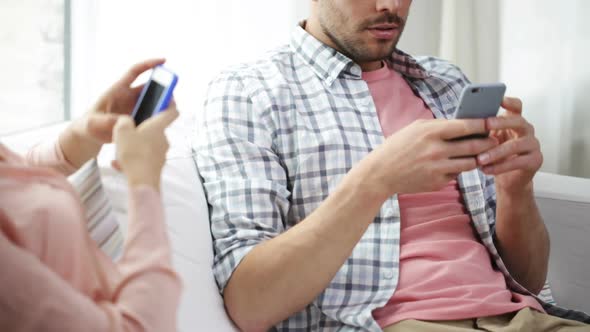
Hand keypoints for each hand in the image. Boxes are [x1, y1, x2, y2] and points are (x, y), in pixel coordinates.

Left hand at [60, 58, 165, 167]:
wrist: (89, 136)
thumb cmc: (88, 125)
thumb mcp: (93, 122)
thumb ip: (107, 121)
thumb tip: (124, 120)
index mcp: (118, 90)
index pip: (135, 72)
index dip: (149, 65)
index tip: (163, 61)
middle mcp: (129, 97)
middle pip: (149, 88)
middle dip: (163, 88)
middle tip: (172, 94)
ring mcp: (134, 108)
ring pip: (153, 102)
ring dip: (163, 104)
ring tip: (172, 110)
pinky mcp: (138, 119)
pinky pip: (151, 116)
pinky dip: (159, 117)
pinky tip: (164, 123)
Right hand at [112, 101, 178, 190]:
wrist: (142, 181)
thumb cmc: (133, 152)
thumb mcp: (122, 130)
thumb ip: (123, 121)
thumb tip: (126, 120)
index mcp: (158, 126)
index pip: (172, 111)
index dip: (170, 103)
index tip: (167, 98)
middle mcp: (164, 139)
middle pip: (156, 129)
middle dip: (143, 128)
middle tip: (129, 128)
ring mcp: (161, 153)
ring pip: (147, 145)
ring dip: (134, 145)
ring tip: (119, 151)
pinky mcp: (157, 166)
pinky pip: (143, 158)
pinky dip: (132, 159)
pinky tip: (118, 164)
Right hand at [363, 118, 498, 196]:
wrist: (380, 173)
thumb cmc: (398, 146)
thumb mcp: (416, 128)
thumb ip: (439, 125)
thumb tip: (465, 123)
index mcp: (431, 132)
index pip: (466, 126)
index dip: (483, 124)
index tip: (492, 122)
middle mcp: (436, 150)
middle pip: (474, 145)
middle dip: (488, 142)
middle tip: (494, 140)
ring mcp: (438, 168)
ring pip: (470, 163)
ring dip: (478, 157)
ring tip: (480, 153)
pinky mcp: (437, 182)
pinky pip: (457, 175)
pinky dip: (458, 169)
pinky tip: (455, 165)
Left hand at [476, 97, 542, 193]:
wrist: (508, 179)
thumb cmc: (496, 156)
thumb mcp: (488, 140)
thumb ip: (482, 131)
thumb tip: (463, 122)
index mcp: (515, 121)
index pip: (516, 106)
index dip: (509, 101)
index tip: (499, 98)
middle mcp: (527, 130)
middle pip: (518, 121)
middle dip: (501, 122)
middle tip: (486, 124)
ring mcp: (533, 145)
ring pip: (515, 145)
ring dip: (495, 152)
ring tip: (480, 158)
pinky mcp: (535, 160)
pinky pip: (517, 162)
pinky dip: (499, 167)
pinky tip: (486, 169)